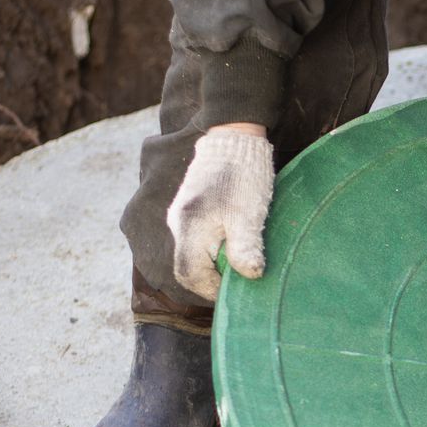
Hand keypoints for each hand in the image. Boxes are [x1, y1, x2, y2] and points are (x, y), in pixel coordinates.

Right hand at [166, 124, 274, 301]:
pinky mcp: (188, 208)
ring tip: (238, 259)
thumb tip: (250, 277)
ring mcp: (179, 215)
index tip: (236, 290)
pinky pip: (194, 239)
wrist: (234, 137)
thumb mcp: (248, 216)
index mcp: (189, 229)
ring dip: (213, 263)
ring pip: (191, 253)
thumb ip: (245, 249)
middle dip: (212, 278)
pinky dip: (211, 249)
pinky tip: (232, 242)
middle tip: (239, 277)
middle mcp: (177, 223)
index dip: (212, 290)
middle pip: (187, 267)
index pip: (189, 275)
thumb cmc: (244, 177)